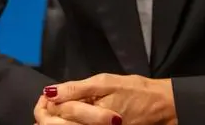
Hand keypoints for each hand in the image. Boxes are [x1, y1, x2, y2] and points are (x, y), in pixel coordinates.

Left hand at [44, 74, 176, 124]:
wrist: (159, 107)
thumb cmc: (134, 90)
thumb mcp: (105, 82)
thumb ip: (76, 89)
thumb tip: (50, 92)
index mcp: (88, 118)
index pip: (51, 115)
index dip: (45, 103)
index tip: (48, 93)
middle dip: (47, 115)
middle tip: (51, 101)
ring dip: (57, 121)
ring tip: (61, 109)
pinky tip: (72, 118)